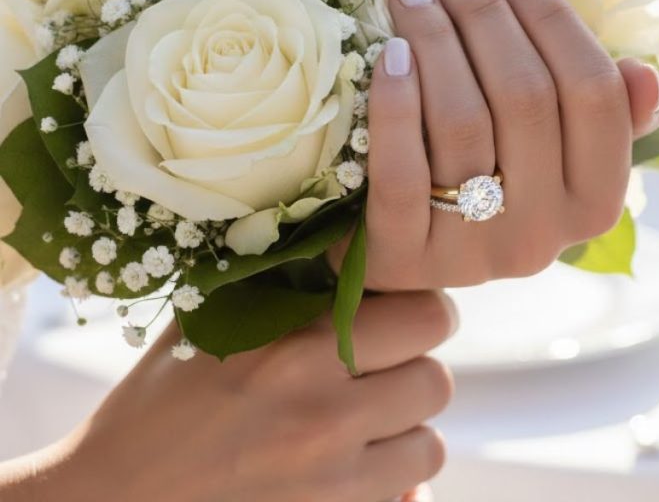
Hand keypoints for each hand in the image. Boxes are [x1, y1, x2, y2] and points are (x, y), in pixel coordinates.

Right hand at [0, 292, 456, 501]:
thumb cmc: (157, 407)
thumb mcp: (211, 324)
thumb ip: (281, 285)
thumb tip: (351, 246)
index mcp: (293, 343)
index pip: (425, 313)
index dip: (420, 311)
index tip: (401, 316)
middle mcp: (320, 408)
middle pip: (437, 378)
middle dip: (415, 370)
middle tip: (385, 371)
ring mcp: (329, 476)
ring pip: (429, 441)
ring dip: (405, 431)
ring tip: (366, 424)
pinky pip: (407, 492)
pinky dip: (392, 480)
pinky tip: (354, 467)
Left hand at [363, 0, 658, 289]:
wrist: (409, 251)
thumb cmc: (493, 177)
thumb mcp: (558, 151)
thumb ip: (607, 115)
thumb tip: (644, 75)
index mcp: (595, 203)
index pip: (596, 96)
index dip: (554, 21)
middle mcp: (543, 235)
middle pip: (526, 98)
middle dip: (486, 16)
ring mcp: (473, 252)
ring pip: (463, 122)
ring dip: (435, 39)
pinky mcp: (406, 258)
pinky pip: (402, 173)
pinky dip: (396, 105)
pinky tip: (390, 52)